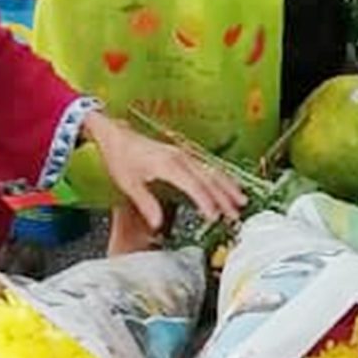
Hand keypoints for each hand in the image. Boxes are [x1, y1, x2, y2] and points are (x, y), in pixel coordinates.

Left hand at [87, 117, 245, 231]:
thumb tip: (157, 223)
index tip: (214, 216)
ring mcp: (183, 154)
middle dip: (224, 197)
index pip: (194, 185)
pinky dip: (220, 177)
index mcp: (168, 164)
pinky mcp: (183, 155)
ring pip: (211, 171)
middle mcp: (180, 158)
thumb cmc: (120, 156)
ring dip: (227, 186)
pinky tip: (228, 184)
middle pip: (208, 179)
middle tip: (235, 214)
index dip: (206, 201)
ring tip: (241, 200)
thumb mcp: (128, 183)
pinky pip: (207, 166)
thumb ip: (146, 203)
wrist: (115, 134)